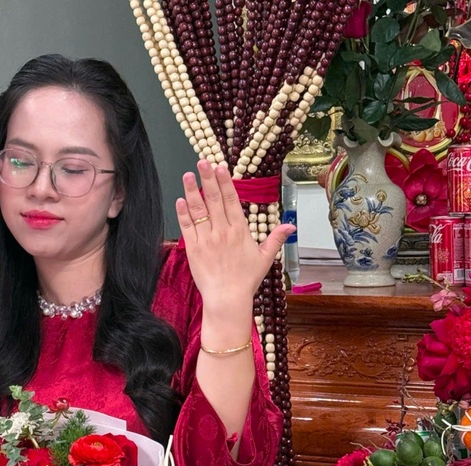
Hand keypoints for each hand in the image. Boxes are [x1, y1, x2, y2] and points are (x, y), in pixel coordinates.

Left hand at [176, 160, 294, 317]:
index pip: (231, 200)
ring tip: (188, 174)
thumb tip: (290, 225)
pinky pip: (187, 227)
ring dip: (192, 191)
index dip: (225, 182)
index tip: (220, 167)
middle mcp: (223, 231)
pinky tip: (180, 200)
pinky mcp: (193, 249)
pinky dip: (183, 213)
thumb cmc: (247, 280)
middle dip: (208, 179)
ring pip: (198, 210)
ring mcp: (207, 239)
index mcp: (240, 231)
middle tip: (202, 162)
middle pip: (214, 200)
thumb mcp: (265, 258)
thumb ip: (276, 238)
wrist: (228, 298)